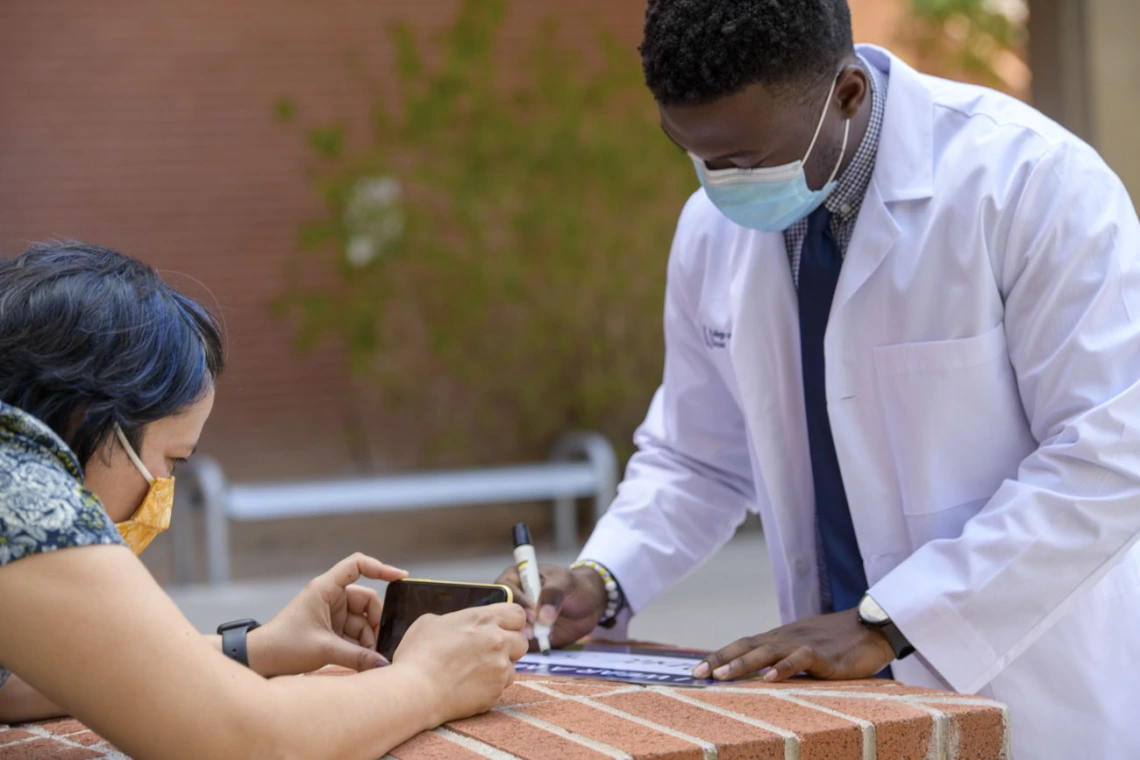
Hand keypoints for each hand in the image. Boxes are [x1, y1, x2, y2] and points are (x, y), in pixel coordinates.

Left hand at [249, 553, 406, 676]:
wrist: (259, 660)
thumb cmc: (284, 646)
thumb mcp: (324, 650)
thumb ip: (357, 656)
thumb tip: (384, 663)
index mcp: (325, 588)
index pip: (357, 565)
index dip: (380, 568)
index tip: (400, 578)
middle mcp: (330, 596)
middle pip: (366, 599)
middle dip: (375, 622)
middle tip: (378, 646)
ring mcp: (331, 612)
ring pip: (363, 619)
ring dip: (368, 638)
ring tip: (368, 658)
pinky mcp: (330, 628)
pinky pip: (354, 631)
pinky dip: (360, 644)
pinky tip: (363, 659)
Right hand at [392, 603, 527, 722]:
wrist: (415, 691)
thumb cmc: (418, 655)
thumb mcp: (430, 622)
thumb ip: (455, 620)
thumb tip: (458, 625)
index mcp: (483, 619)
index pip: (517, 614)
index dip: (510, 621)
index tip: (501, 628)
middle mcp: (498, 641)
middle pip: (521, 641)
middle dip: (509, 646)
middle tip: (488, 652)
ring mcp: (500, 669)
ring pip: (513, 666)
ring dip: (500, 668)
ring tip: (475, 672)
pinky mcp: (496, 692)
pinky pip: (501, 687)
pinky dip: (490, 687)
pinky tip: (469, 686)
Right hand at [495, 563, 607, 649]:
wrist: (589, 605)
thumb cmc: (574, 586)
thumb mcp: (565, 583)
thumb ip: (553, 595)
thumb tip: (543, 617)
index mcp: (514, 578)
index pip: (505, 589)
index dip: (517, 602)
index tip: (533, 615)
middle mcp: (510, 599)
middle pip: (500, 612)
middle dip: (514, 623)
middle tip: (532, 632)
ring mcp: (515, 619)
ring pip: (506, 630)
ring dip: (519, 637)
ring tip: (538, 639)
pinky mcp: (522, 636)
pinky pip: (517, 644)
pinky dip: (524, 648)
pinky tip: (538, 646)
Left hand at [693, 609, 895, 682]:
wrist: (871, 626)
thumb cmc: (836, 641)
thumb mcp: (803, 648)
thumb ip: (782, 657)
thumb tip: (758, 674)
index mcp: (779, 638)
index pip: (742, 645)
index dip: (720, 656)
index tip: (698, 670)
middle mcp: (786, 639)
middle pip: (747, 647)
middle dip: (721, 661)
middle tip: (699, 674)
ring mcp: (804, 645)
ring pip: (767, 653)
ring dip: (743, 664)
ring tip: (722, 676)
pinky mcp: (824, 655)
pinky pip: (800, 660)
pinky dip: (783, 668)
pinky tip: (769, 678)